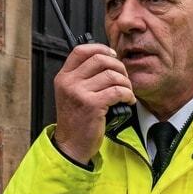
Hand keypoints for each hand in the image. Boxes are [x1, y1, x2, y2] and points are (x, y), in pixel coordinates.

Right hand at [52, 43, 135, 163]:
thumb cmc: (76, 120)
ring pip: (112, 75)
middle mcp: (69, 82)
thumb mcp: (72, 94)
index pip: (81, 50)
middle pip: (100, 59)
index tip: (113, 55)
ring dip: (126, 83)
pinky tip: (128, 100)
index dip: (101, 48)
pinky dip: (128, 95)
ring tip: (127, 92)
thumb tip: (109, 61)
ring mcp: (79, 93)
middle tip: (124, 78)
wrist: (71, 145)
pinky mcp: (92, 105)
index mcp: (64, 77)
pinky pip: (117, 91)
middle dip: (119, 66)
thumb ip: (84, 78)